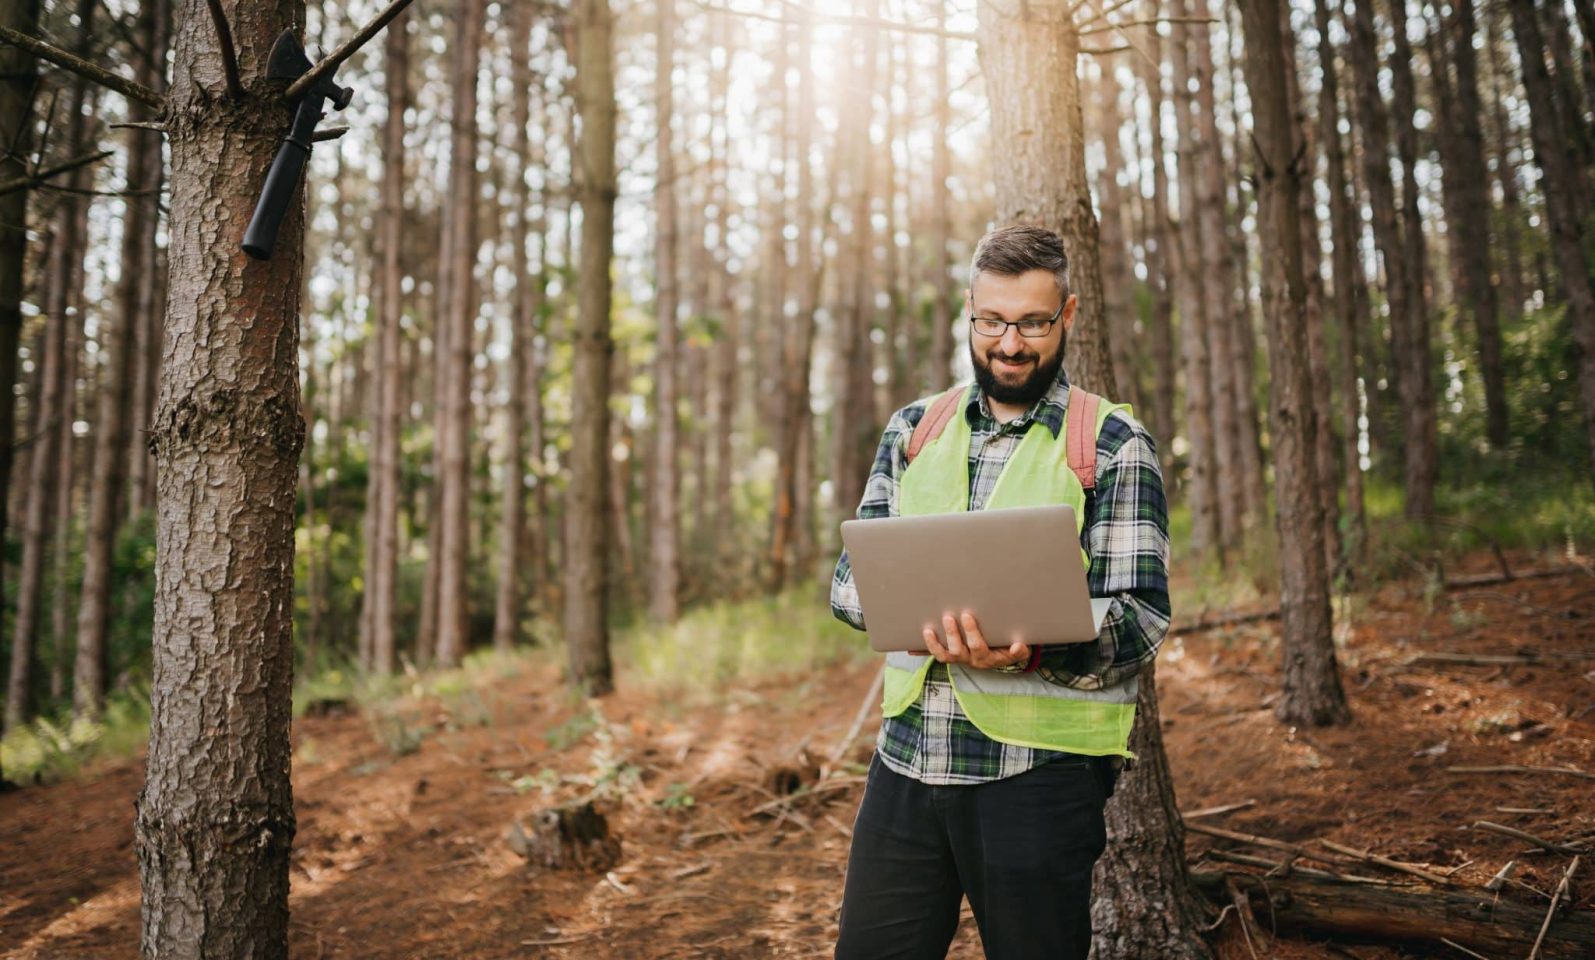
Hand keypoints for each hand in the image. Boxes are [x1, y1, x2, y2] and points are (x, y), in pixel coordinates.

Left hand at [914, 611, 1030, 669]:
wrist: (1003, 656)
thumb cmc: (1009, 648)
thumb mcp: (1018, 650)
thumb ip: (1019, 650)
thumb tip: (1018, 646)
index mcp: (986, 657)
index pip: (977, 647)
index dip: (971, 633)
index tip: (967, 616)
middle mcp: (970, 659)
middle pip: (957, 651)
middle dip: (952, 635)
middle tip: (948, 617)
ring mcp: (958, 658)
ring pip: (943, 656)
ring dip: (933, 644)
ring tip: (927, 630)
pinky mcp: (949, 655)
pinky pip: (934, 654)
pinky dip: (922, 651)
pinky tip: (909, 646)